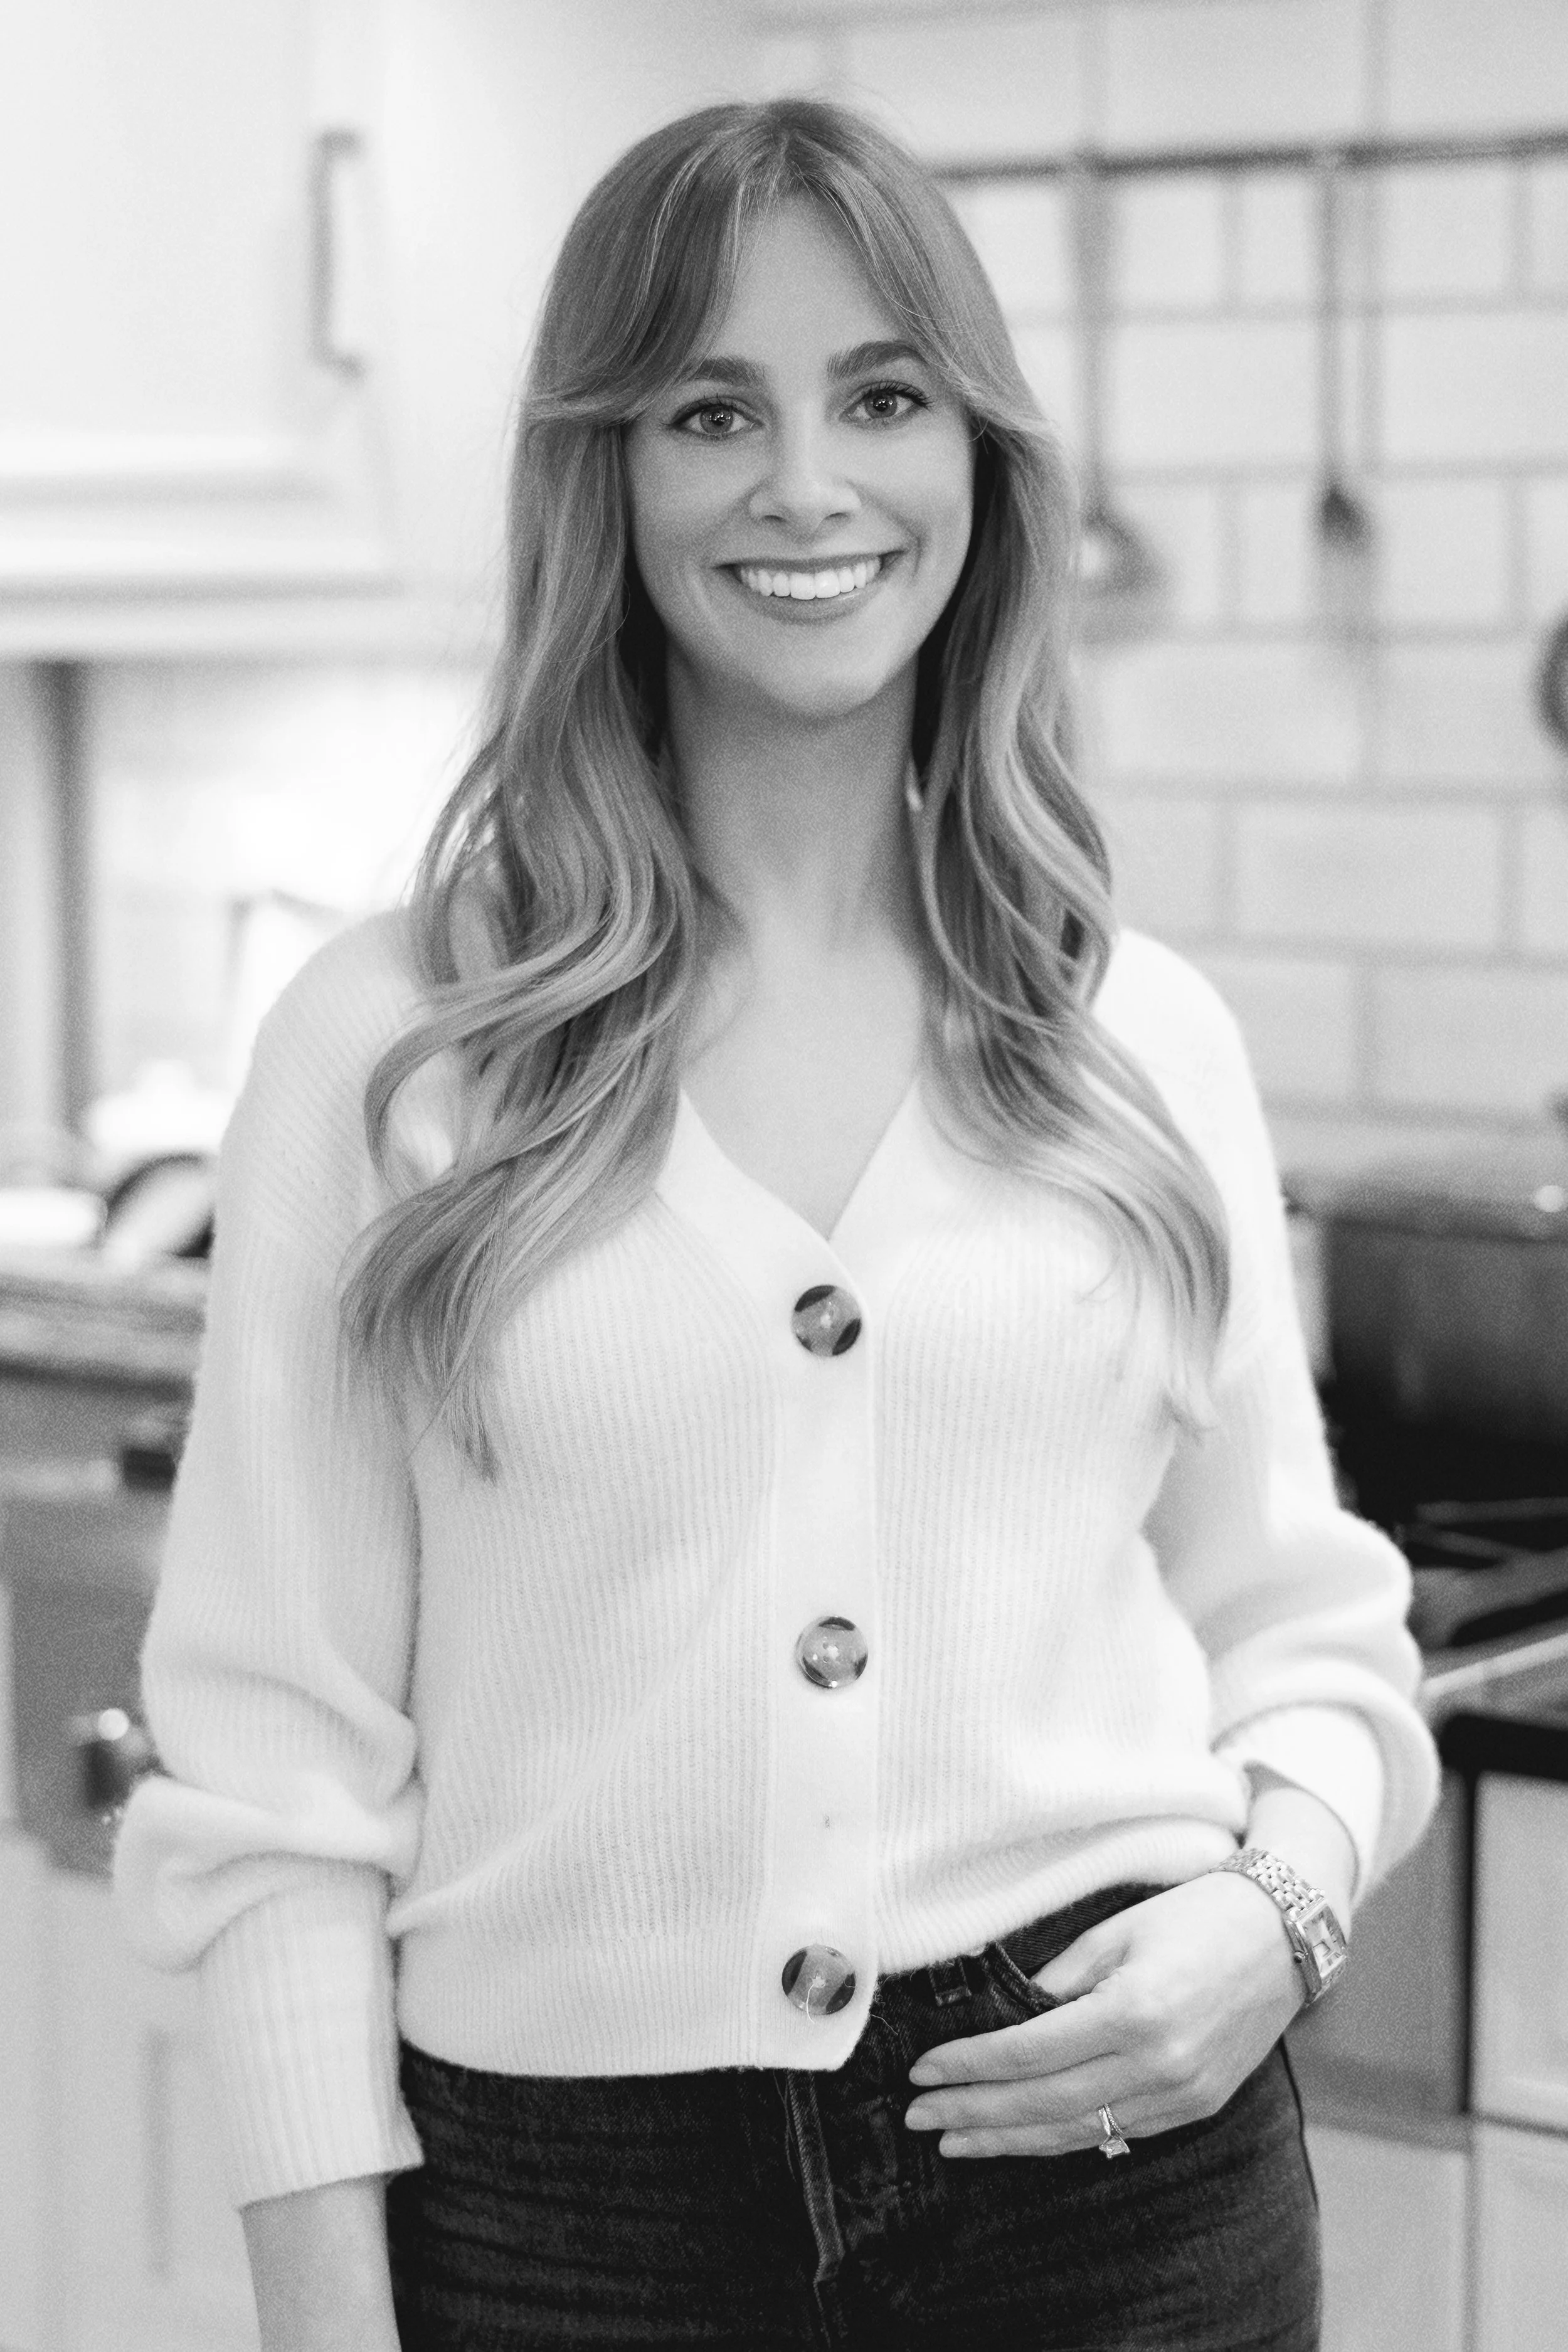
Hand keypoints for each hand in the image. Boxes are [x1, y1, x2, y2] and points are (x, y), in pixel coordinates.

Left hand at [903, 1873, 1304, 2158]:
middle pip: (1045, 2104)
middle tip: (919, 2119)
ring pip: (1077, 2132)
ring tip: (955, 2142)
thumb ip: (1060, 1981)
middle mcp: (1158, 2065)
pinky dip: (1062, 2138)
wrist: (1285, 1938)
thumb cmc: (1196, 1917)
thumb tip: (1007, 2020)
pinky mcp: (1194, 2108)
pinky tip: (1022, 2137)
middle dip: (975, 2114)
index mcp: (1134, 2013)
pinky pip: (1115, 2134)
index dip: (970, 2066)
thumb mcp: (1118, 1931)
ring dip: (1010, 2140)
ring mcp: (1180, 2096)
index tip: (922, 2071)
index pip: (1029, 2053)